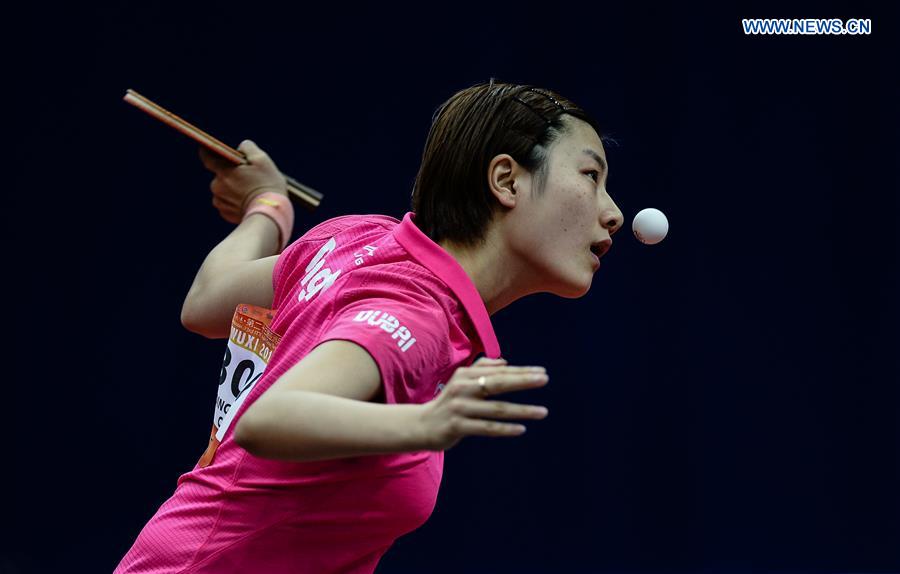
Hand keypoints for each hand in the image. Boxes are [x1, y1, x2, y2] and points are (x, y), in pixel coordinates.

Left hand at [199, 140, 287, 223]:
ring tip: (251, 192)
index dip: (207, 152)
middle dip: (231, 174)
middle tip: (248, 178)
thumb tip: (241, 148)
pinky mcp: (226, 214)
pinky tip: (249, 203)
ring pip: (224, 190)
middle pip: (220, 175)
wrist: (270, 215)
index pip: (207, 157)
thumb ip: (248, 148)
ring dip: (234, 189)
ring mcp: (220, 202)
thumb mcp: (262, 160)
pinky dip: (236, 202)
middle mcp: (217, 187)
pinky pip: (228, 203)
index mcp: (223, 172)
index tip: (208, 149)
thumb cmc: (267, 185)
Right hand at [417, 357, 549, 450]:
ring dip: (522, 410)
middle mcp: (463, 388)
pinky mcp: (457, 427)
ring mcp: (460, 408)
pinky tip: (521, 429)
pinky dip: (505, 428)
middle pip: (498, 384)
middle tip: (545, 379)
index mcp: (466, 376)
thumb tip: (505, 362)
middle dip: (523, 381)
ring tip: (543, 412)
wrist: (420, 425)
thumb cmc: (447, 403)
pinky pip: (486, 428)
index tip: (542, 372)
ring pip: (496, 409)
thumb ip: (481, 369)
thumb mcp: (461, 382)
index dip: (521, 371)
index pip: (499, 372)